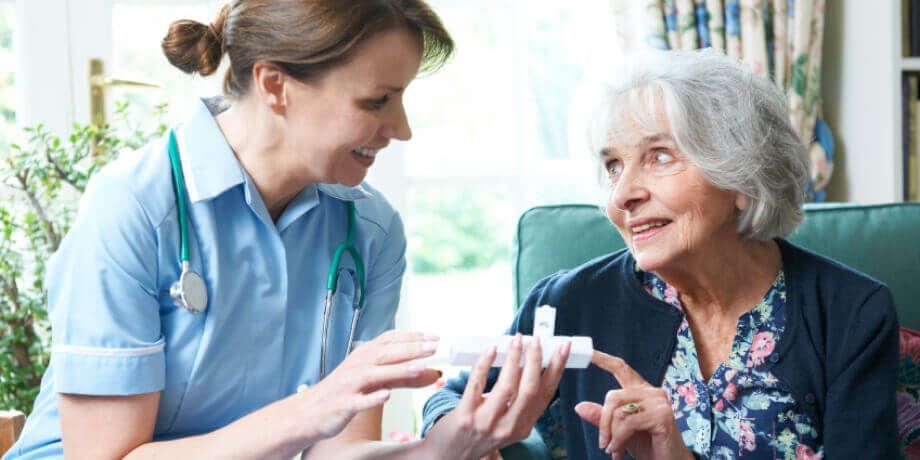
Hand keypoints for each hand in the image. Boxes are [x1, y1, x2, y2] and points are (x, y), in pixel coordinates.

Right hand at [298, 330, 440, 439]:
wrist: (310, 411)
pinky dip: (372, 398)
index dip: (412, 336)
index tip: (434, 337)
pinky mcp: (343, 404)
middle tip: (434, 347)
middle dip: (411, 349)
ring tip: (420, 367)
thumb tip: (434, 372)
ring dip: (398, 370)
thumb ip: (403, 376)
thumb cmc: (345, 392)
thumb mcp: (375, 379)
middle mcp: (357, 365)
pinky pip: (358, 401)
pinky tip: (386, 396)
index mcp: (364, 355)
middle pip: (386, 353)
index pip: (390, 339)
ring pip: (375, 374)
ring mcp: (349, 384)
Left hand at [423, 334, 570, 459]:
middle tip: (537, 339)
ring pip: (508, 386)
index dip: (557, 368)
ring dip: (514, 358)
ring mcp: (487, 422)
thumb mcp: (507, 424)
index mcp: (523, 427)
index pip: (546, 394)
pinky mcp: (465, 415)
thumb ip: (519, 402)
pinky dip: (485, 363)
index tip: (563, 348)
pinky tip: (491, 349)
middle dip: (537, 360)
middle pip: (531, 389)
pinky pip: (477, 384)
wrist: (449, 456)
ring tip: (518, 340)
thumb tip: (530, 364)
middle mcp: (509, 427)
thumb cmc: (479, 435)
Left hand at [574, 351, 691, 459]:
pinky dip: (618, 440)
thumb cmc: (647, 446)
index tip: (588, 352)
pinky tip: (618, 451)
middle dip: (603, 422)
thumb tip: (579, 406)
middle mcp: (652, 392)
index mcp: (642, 391)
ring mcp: (659, 403)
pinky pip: (628, 423)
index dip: (604, 359)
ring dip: (611, 435)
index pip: (621, 369)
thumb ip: (602, 417)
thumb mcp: (619, 430)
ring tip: (612, 450)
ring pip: (619, 411)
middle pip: (613, 396)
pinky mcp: (662, 416)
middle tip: (602, 443)